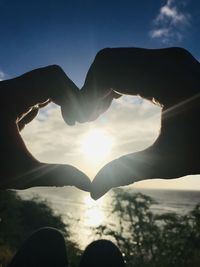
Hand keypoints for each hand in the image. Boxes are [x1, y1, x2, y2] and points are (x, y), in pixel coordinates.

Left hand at [1, 65, 90, 190]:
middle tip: (75, 120)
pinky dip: (49, 100)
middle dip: (70, 96)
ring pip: (43, 80)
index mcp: (8, 101)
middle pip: (51, 76)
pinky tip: (49, 120)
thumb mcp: (22, 175)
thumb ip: (58, 177)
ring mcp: (6, 92)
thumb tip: (88, 184)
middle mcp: (6, 90)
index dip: (73, 98)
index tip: (76, 123)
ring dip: (61, 98)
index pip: (53, 80)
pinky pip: (34, 89)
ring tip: (69, 120)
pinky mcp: (7, 98)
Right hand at [81, 47, 199, 198]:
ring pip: (117, 60)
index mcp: (165, 77)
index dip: (86, 94)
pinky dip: (115, 81)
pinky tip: (112, 102)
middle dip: (90, 87)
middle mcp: (166, 59)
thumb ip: (125, 172)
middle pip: (108, 60)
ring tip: (97, 113)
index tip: (83, 121)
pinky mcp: (168, 63)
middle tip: (88, 118)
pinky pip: (129, 63)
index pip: (107, 69)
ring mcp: (168, 58)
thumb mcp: (167, 161)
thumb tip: (92, 192)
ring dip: (101, 84)